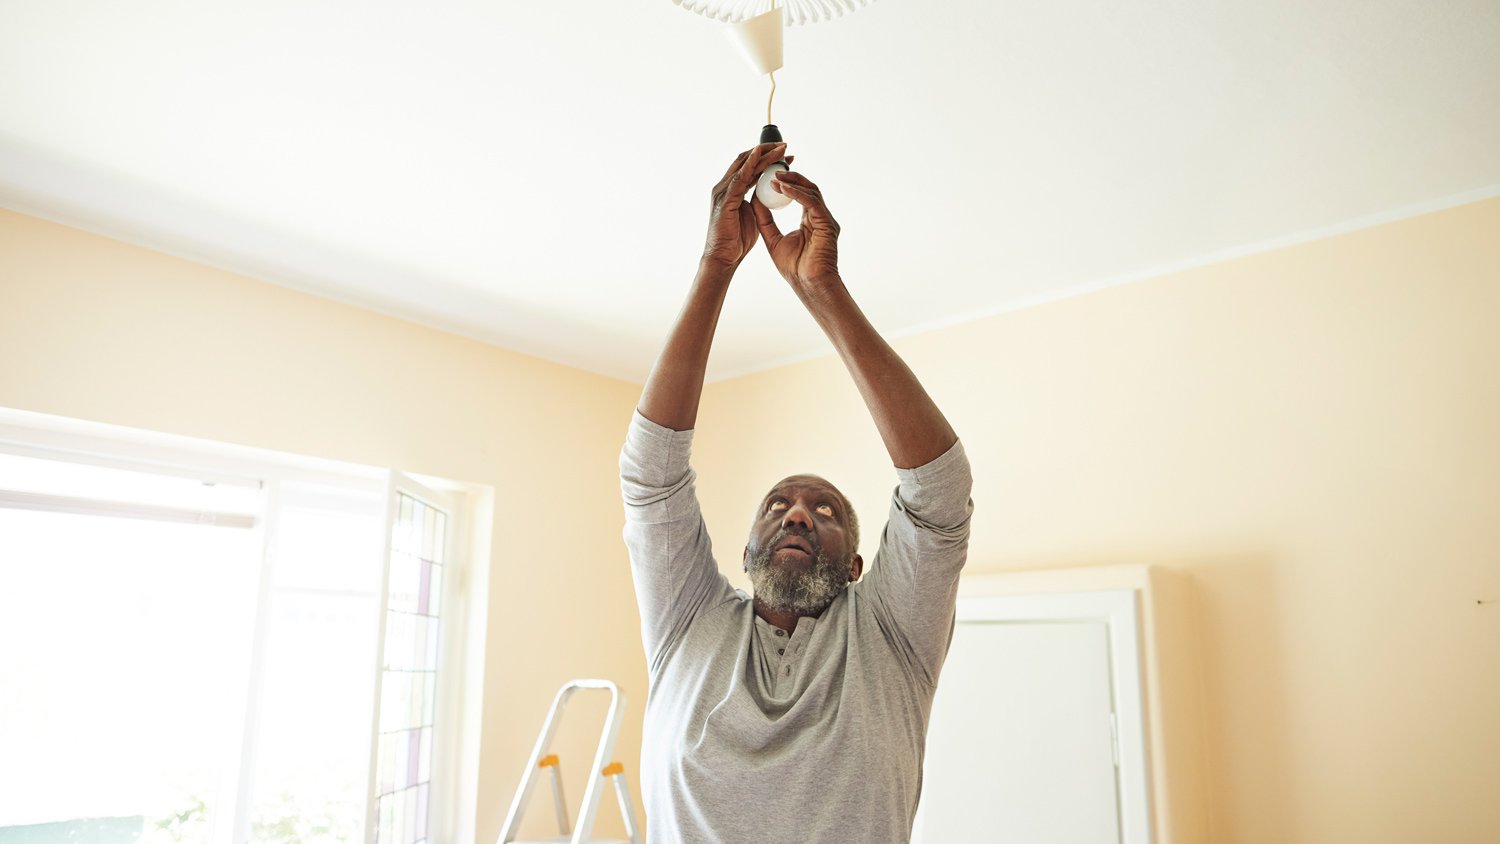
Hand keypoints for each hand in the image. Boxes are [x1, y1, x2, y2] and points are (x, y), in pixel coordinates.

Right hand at [702, 143, 790, 270]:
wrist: (723, 257)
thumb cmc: (735, 240)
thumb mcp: (750, 216)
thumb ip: (756, 202)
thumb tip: (767, 194)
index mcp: (731, 190)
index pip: (749, 167)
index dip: (766, 158)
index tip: (784, 154)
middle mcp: (724, 186)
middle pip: (746, 160)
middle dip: (766, 150)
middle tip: (785, 145)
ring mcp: (723, 191)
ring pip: (744, 165)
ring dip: (763, 154)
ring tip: (780, 148)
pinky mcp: (724, 199)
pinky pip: (739, 178)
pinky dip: (750, 165)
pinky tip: (760, 156)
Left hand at [751, 170, 840, 290]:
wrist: (809, 285)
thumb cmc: (795, 269)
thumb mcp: (773, 239)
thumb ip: (765, 220)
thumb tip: (754, 200)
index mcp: (810, 220)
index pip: (799, 194)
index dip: (785, 183)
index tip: (768, 176)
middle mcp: (820, 217)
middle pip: (807, 188)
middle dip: (790, 176)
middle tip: (772, 169)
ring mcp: (826, 220)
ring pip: (811, 191)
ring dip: (792, 182)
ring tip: (774, 177)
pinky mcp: (827, 224)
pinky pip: (812, 202)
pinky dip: (797, 194)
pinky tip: (782, 188)